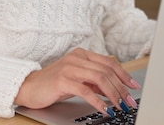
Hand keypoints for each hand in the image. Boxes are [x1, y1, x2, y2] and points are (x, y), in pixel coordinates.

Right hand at [14, 48, 139, 116]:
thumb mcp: (77, 79)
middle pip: (107, 71)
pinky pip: (86, 91)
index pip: (109, 62)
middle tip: (129, 102)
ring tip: (120, 106)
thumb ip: (94, 81)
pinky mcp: (62, 80)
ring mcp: (69, 67)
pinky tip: (104, 109)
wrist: (29, 87)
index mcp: (81, 54)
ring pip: (99, 78)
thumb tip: (113, 89)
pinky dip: (98, 101)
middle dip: (121, 88)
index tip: (134, 86)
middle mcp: (76, 58)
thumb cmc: (53, 83)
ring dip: (113, 94)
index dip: (124, 75)